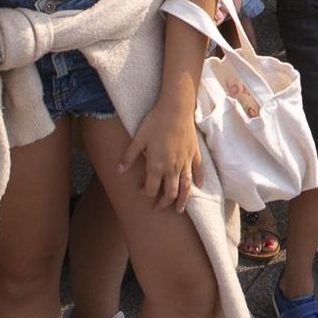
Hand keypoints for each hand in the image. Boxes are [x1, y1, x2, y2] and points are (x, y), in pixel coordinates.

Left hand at [121, 91, 201, 210]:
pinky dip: (198, 180)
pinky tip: (198, 186)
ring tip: (180, 209)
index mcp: (157, 166)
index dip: (145, 193)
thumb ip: (129, 156)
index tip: (141, 190)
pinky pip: (198, 171)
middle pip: (170, 193)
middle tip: (159, 208)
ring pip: (186, 187)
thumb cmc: (155, 122)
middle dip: (164, 203)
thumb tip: (119, 171)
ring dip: (183, 200)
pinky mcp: (194, 154)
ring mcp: (185, 162)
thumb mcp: (138, 138)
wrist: (176, 108)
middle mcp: (172, 168)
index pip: (152, 189)